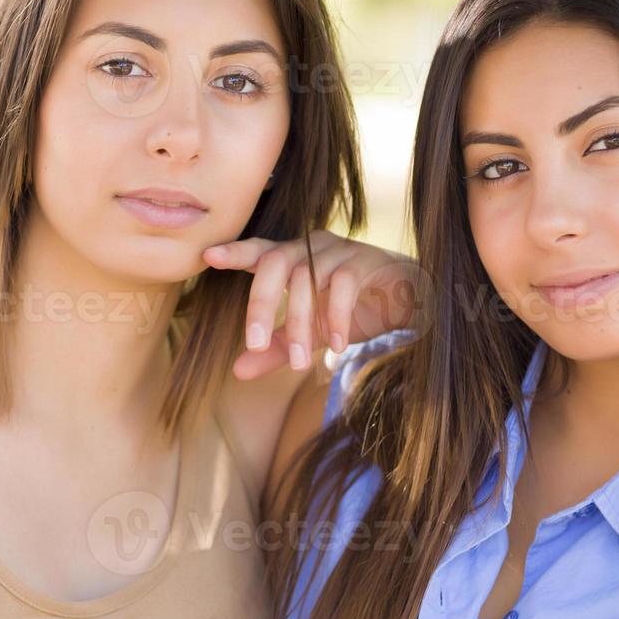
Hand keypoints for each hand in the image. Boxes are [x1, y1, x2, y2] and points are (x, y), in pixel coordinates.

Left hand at [202, 229, 423, 379]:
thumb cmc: (354, 310)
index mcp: (292, 258)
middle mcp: (311, 247)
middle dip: (262, 304)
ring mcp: (340, 250)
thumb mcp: (310, 334)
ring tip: (302, 364)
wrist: (410, 302)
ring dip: (302, 324)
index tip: (208, 256)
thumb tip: (238, 370)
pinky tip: (336, 347)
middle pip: (276, 263)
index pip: (259, 252)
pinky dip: (336, 318)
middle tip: (255, 343)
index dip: (236, 252)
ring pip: (307, 279)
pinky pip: (343, 286)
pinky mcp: (366, 261)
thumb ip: (276, 347)